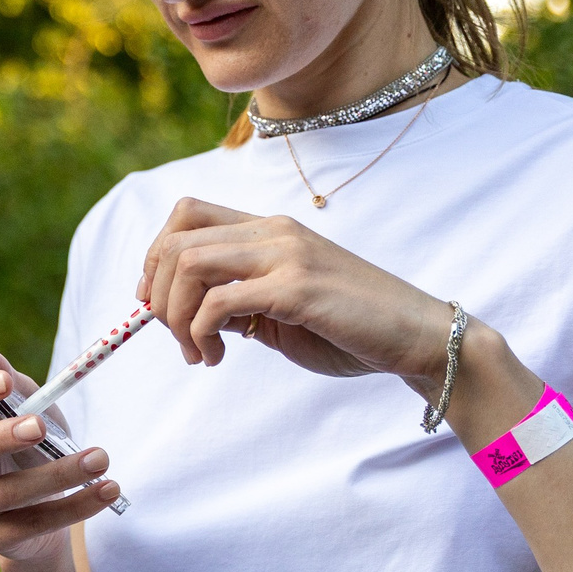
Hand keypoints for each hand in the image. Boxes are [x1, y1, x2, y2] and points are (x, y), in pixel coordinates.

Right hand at [0, 339, 121, 564]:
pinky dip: (75, 506)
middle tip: (40, 427)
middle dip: (0, 438)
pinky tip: (107, 490)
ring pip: (6, 494)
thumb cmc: (32, 451)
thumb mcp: (27, 410)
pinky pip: (34, 523)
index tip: (5, 380)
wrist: (41, 516)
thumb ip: (7, 378)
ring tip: (101, 458)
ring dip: (57, 475)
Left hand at [139, 199, 458, 393]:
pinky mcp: (296, 288)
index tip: (154, 302)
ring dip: (176, 316)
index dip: (155, 255)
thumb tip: (188, 314)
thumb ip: (237, 302)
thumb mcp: (280, 310)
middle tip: (174, 336)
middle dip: (158, 293)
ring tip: (198, 353)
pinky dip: (201, 333)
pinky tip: (217, 357)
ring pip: (190, 264)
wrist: (418, 336)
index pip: (187, 214)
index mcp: (270, 229)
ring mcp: (286, 255)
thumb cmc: (351, 327)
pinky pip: (218, 302)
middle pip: (177, 239)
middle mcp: (274, 231)